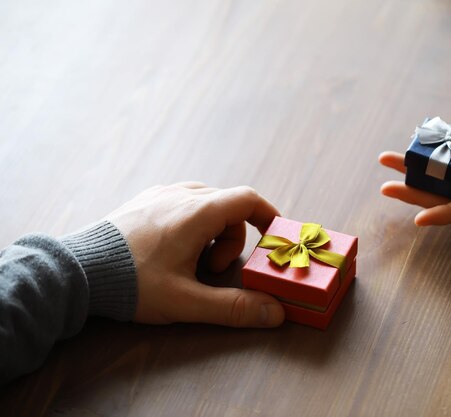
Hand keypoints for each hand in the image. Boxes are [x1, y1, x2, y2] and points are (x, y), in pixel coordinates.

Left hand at [105, 183, 284, 326]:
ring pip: (206, 204)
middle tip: (213, 270)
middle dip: (231, 240)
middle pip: (228, 207)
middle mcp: (181, 194)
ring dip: (211, 232)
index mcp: (197, 212)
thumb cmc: (133, 283)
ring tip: (191, 263)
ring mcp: (160, 194)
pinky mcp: (144, 200)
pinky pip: (183, 203)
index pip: (248, 199)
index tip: (274, 236)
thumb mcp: (186, 301)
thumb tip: (275, 312)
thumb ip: (234, 308)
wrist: (77, 271)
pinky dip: (192, 224)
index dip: (268, 216)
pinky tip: (172, 250)